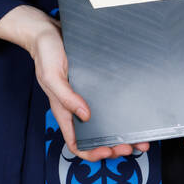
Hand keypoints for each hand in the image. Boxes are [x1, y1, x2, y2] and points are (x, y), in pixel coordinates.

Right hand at [0, 4, 148, 161]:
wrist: (48, 31)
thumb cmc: (45, 52)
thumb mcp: (51, 75)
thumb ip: (65, 97)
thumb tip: (85, 115)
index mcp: (63, 110)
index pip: (76, 142)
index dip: (92, 152)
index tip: (109, 151)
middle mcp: (75, 107)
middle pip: (95, 137)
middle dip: (114, 146)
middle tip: (132, 145)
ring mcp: (85, 96)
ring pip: (105, 122)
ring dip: (121, 132)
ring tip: (139, 136)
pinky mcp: (94, 84)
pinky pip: (108, 103)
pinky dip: (121, 111)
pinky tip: (133, 110)